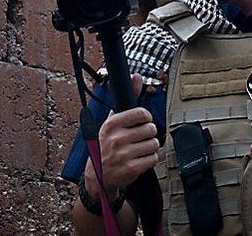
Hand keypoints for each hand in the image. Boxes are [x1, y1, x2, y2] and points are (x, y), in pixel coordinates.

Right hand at [83, 74, 159, 198]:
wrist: (98, 176)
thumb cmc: (106, 144)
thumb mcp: (112, 121)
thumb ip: (127, 97)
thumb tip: (136, 75)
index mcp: (111, 124)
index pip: (141, 113)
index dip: (146, 117)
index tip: (143, 121)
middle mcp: (116, 139)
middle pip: (151, 129)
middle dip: (149, 133)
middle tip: (141, 137)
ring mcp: (123, 154)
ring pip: (154, 143)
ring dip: (151, 146)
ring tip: (141, 148)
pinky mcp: (131, 168)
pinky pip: (154, 158)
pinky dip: (151, 158)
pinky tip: (141, 158)